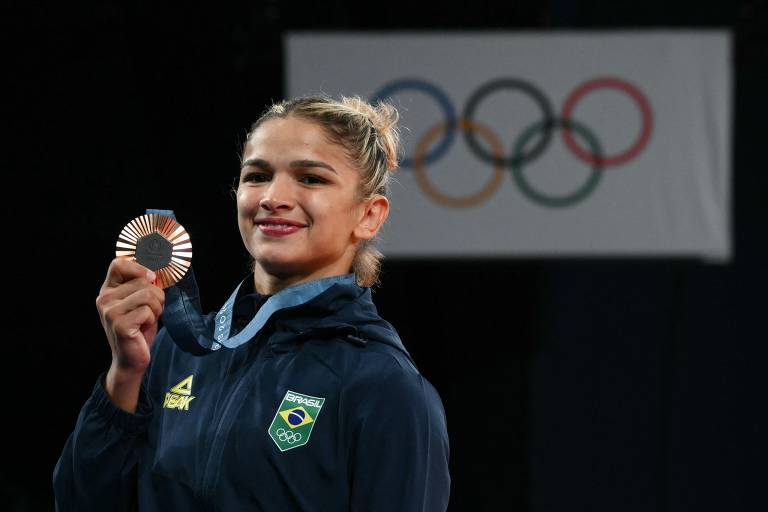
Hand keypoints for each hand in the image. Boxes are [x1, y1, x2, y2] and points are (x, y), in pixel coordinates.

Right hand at [96, 258, 164, 375]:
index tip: (150, 279)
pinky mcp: (119, 324)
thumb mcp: (140, 301)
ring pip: (149, 294)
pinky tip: (143, 328)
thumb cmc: (139, 327)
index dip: (139, 268)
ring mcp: (110, 311)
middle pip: (144, 280)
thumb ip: (143, 285)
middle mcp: (104, 298)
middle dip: (156, 296)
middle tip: (149, 311)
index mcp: (108, 289)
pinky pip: (148, 310)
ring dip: (156, 307)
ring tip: (146, 319)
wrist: (131, 358)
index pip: (119, 263)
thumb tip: (156, 273)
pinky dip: (152, 319)